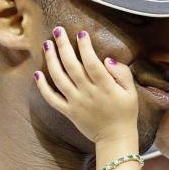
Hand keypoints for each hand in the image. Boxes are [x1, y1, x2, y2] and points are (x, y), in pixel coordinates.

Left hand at [35, 26, 137, 142]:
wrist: (115, 138)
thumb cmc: (125, 112)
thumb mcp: (131, 92)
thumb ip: (122, 73)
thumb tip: (107, 59)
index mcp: (105, 87)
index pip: (92, 63)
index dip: (85, 47)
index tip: (81, 34)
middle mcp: (88, 93)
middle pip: (72, 66)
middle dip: (63, 46)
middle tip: (58, 31)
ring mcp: (76, 102)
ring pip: (59, 78)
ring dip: (51, 60)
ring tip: (47, 45)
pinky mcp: (68, 112)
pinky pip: (52, 98)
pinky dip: (43, 87)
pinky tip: (38, 73)